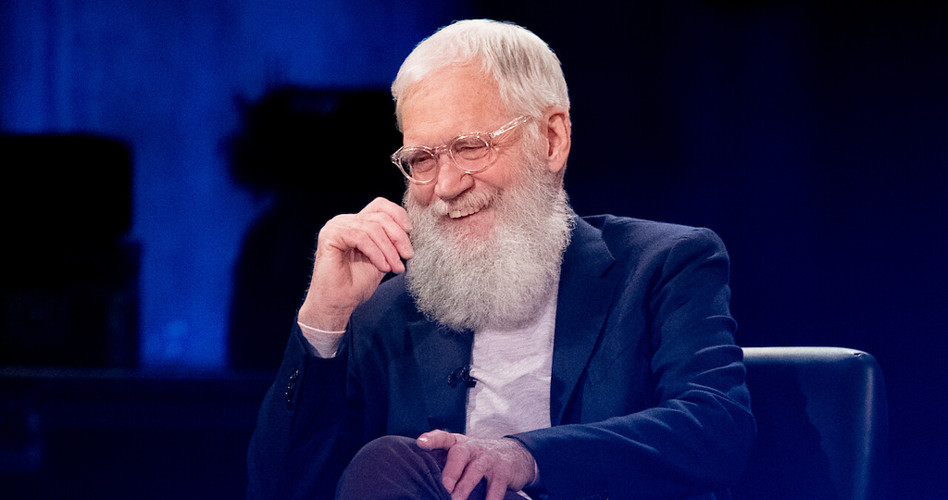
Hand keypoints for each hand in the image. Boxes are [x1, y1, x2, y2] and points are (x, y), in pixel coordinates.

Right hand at [298, 198, 412, 330]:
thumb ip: (392, 242)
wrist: (339, 304)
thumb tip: (412, 230)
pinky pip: (360, 237)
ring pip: (372, 228)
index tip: (411, 232)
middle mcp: (345, 221)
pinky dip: (376, 252)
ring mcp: (336, 226)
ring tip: (396, 267)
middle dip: (398, 236)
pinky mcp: (330, 235)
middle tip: (407, 256)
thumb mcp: (383, 258)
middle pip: (380, 216)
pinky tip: (383, 266)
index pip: (381, 205)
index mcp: (357, 222)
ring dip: (389, 249)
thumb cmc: (357, 284)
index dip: (399, 215)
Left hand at [416, 430, 536, 499]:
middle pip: (459, 454)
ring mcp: (489, 459)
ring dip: (465, 487)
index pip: (444, 437)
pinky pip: (496, 487)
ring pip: (476, 471)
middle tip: (444, 486)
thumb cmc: (479, 458)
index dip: (433, 439)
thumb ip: (447, 463)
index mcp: (459, 444)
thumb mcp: (464, 455)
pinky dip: (490, 499)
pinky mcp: (503, 472)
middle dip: (450, 470)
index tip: (421, 443)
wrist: (515, 454)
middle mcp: (473, 448)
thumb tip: (425, 482)